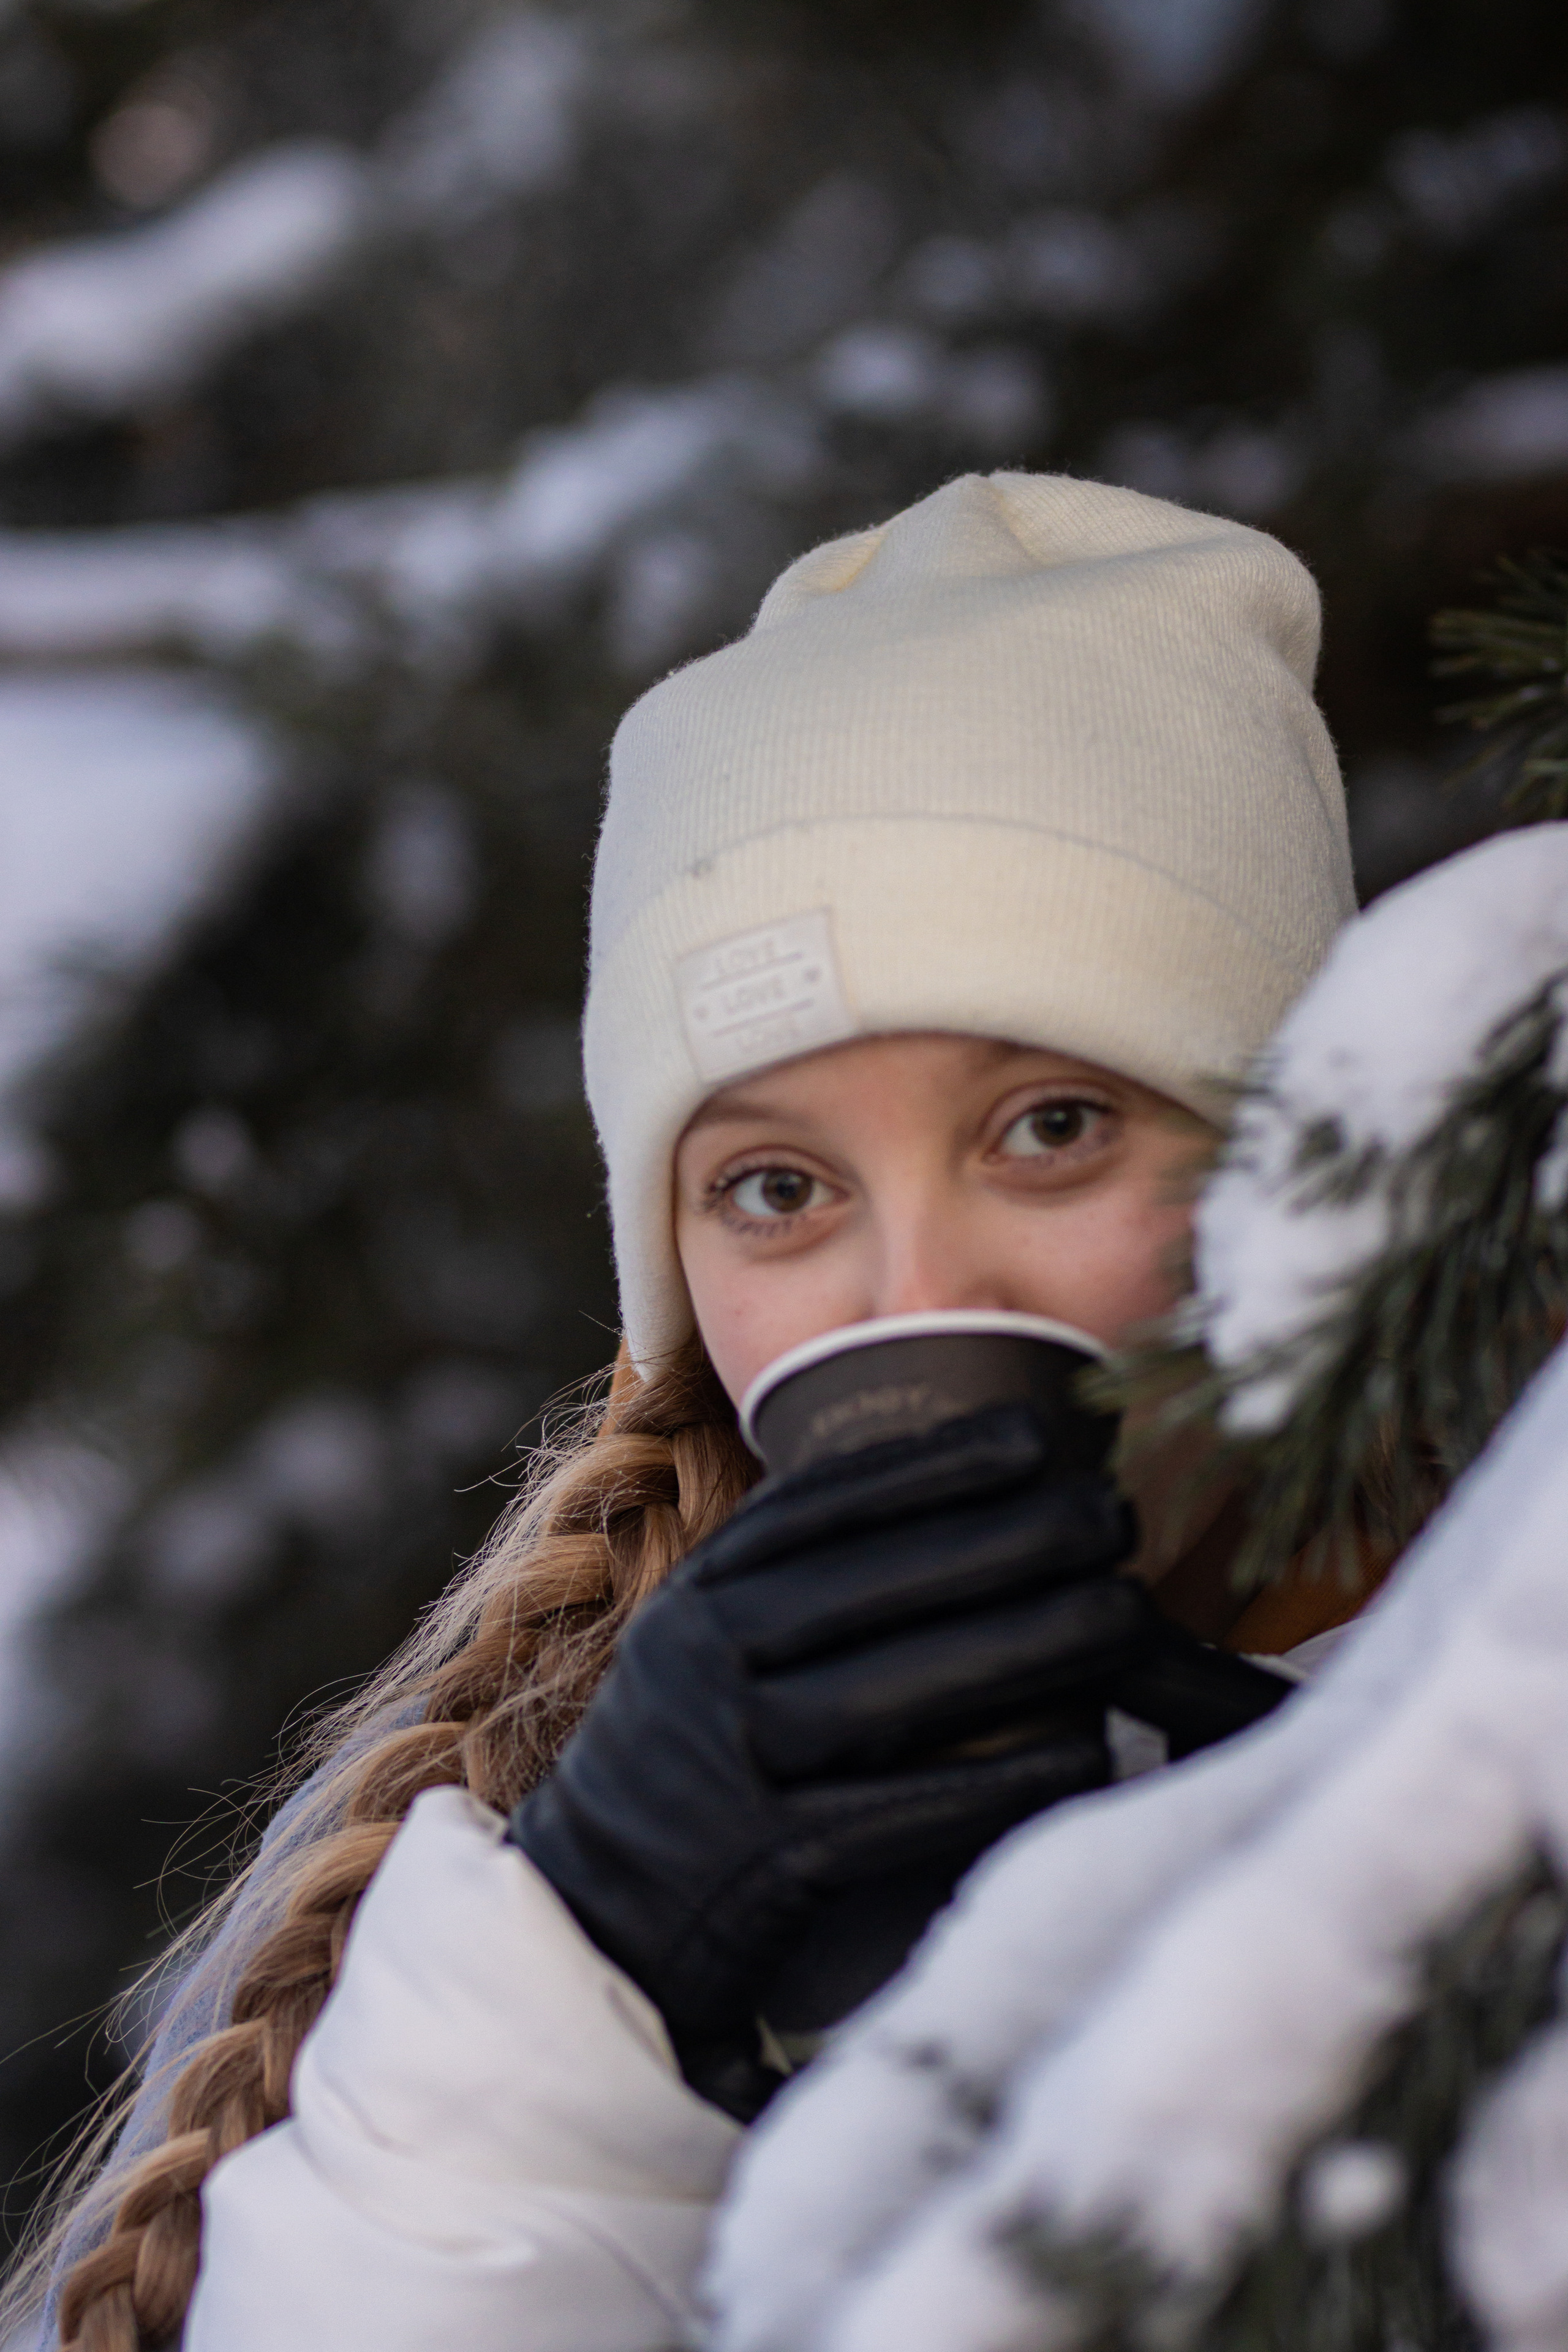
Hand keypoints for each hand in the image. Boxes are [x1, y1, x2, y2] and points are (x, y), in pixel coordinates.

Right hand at [509, 1402, 1148, 2113]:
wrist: (590, 1912)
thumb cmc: (689, 1758)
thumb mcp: (708, 1640)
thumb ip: (794, 1576)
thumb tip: (942, 1495)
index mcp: (697, 1591)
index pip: (821, 1503)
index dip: (935, 1462)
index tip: (1039, 1431)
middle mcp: (701, 1656)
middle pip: (872, 1582)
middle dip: (1007, 1537)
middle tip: (1115, 1508)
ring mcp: (726, 1758)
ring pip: (892, 1690)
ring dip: (1022, 1647)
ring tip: (1126, 1612)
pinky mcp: (762, 1861)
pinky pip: (896, 1810)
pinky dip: (992, 1780)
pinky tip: (1080, 1750)